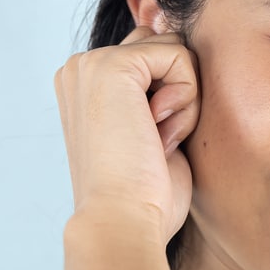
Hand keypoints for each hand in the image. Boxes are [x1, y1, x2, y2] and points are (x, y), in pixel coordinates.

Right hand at [53, 27, 199, 245]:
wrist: (123, 220)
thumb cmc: (142, 195)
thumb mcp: (149, 132)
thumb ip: (157, 91)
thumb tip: (187, 60)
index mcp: (85, 86)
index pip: (152, 59)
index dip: (170, 100)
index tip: (150, 144)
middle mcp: (82, 69)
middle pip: (164, 49)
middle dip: (179, 93)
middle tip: (158, 141)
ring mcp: (93, 63)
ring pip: (175, 51)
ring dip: (184, 99)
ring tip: (158, 139)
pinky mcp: (114, 64)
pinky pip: (180, 57)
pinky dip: (186, 99)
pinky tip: (160, 132)